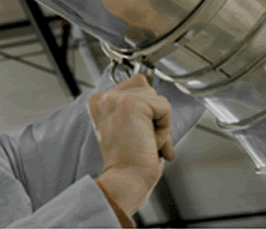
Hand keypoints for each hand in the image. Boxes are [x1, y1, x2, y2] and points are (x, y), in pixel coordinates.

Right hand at [88, 74, 172, 214]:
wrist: (125, 179)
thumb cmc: (129, 160)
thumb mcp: (128, 126)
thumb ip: (137, 106)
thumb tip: (157, 95)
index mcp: (99, 101)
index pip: (136, 84)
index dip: (146, 111)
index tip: (137, 132)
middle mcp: (105, 96)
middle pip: (148, 90)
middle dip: (154, 117)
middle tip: (142, 140)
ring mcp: (117, 98)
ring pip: (158, 99)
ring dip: (159, 124)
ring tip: (143, 141)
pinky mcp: (132, 103)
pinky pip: (165, 108)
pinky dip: (165, 129)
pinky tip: (149, 142)